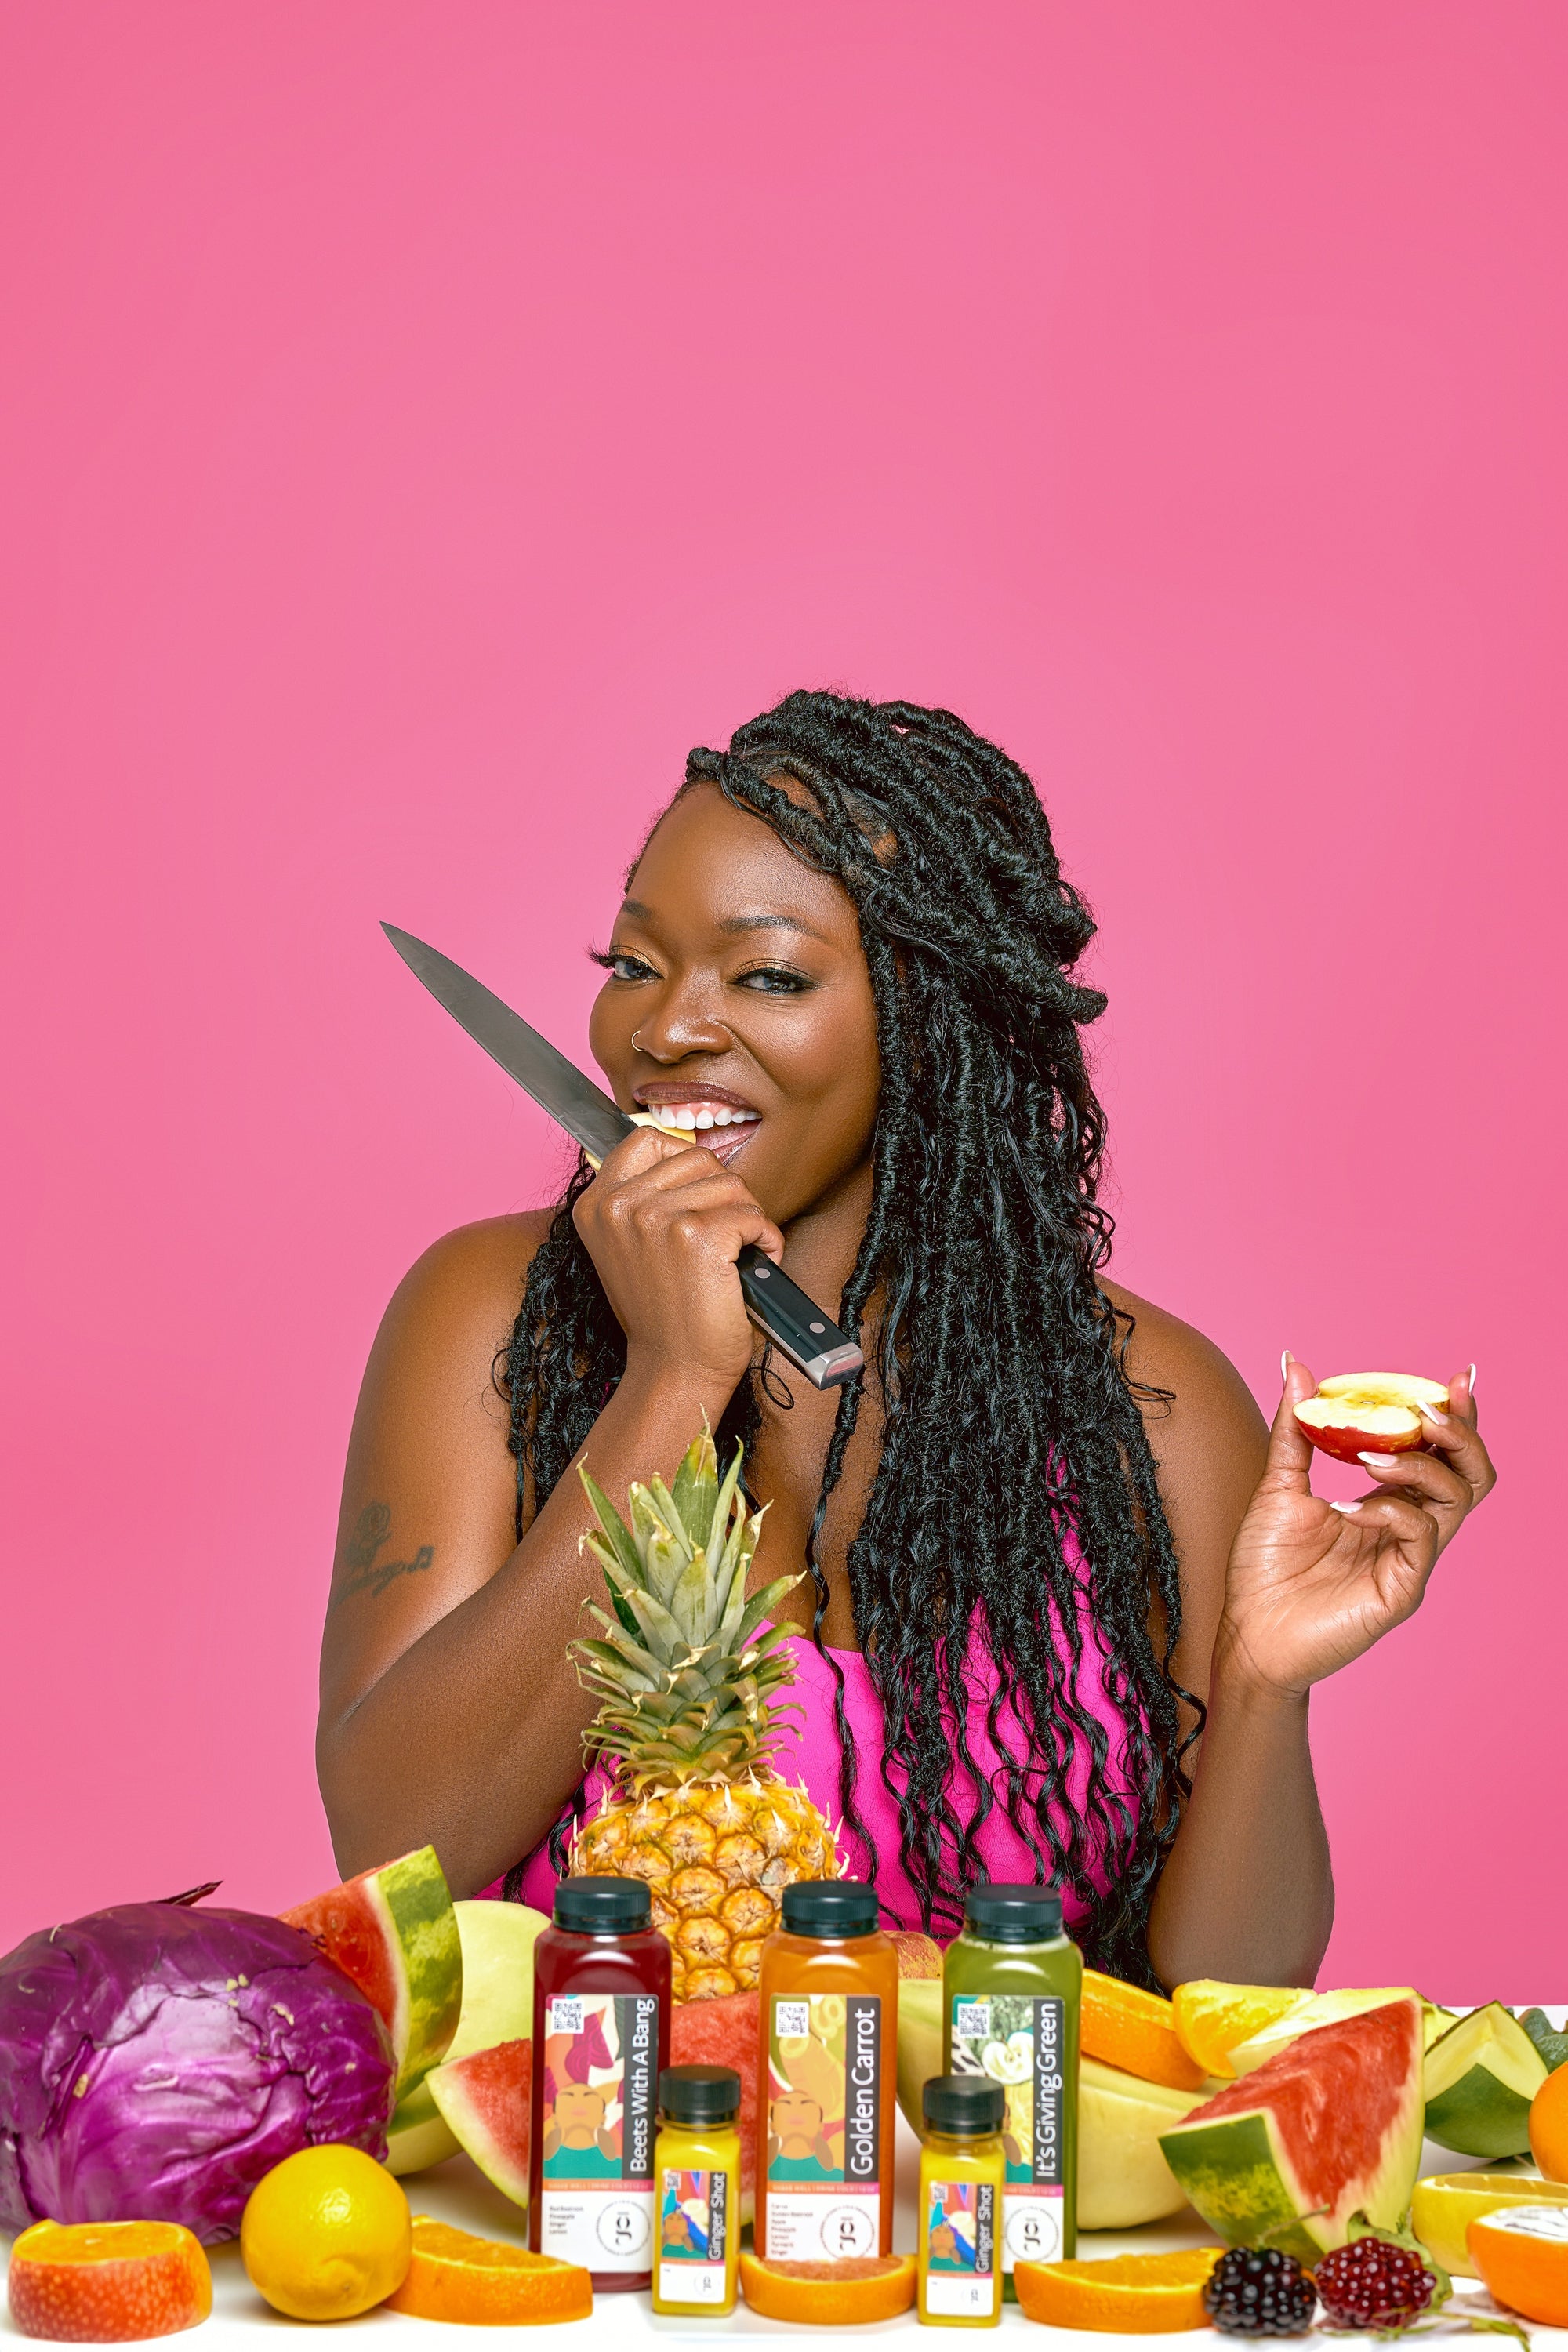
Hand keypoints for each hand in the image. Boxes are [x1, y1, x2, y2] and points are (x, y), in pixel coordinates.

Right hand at [572, 1126, 783, 1387]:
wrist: (675, 1370)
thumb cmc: (663, 1314)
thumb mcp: (629, 1247)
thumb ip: (642, 1197)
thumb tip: (682, 1146)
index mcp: (596, 1204)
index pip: (647, 1138)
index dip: (684, 1163)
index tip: (694, 1200)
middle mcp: (618, 1206)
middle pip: (698, 1157)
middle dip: (722, 1195)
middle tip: (720, 1239)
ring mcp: (655, 1218)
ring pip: (731, 1184)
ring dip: (746, 1219)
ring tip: (734, 1257)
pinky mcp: (697, 1235)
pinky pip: (752, 1214)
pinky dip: (766, 1241)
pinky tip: (750, 1268)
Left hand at [1216, 1356, 1494, 1698]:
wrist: (1247, 1634)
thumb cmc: (1265, 1568)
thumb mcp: (1277, 1485)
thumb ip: (1293, 1428)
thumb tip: (1296, 1365)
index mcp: (1389, 1503)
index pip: (1441, 1455)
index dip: (1456, 1417)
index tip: (1456, 1378)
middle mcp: (1408, 1528)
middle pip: (1469, 1474)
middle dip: (1459, 1434)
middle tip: (1426, 1410)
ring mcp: (1409, 1559)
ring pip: (1455, 1499)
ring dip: (1419, 1465)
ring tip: (1370, 1457)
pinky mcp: (1402, 1589)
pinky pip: (1420, 1538)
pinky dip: (1389, 1511)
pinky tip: (1348, 1508)